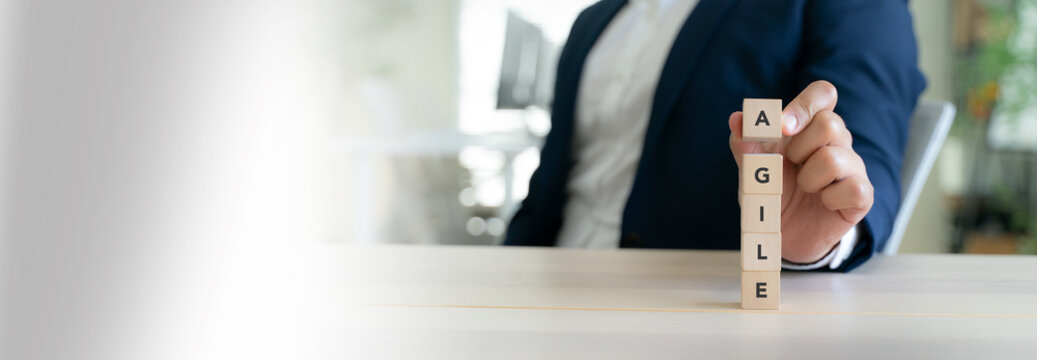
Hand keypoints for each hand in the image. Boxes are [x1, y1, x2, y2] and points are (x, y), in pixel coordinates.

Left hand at [728, 81, 872, 262]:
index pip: (823, 93)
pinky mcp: (861, 195)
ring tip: (804, 188)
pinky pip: (853, 188)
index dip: (804, 105)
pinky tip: (822, 202)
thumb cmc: (770, 194)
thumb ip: (744, 144)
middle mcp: (835, 141)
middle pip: (831, 123)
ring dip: (809, 178)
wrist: (781, 235)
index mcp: (808, 127)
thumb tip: (737, 118)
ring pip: (836, 158)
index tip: (783, 127)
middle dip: (800, 149)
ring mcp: (852, 167)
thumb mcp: (751, 170)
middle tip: (791, 165)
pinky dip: (830, 198)